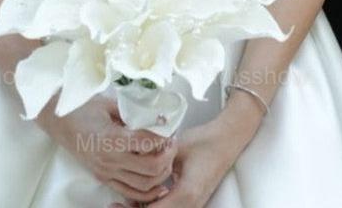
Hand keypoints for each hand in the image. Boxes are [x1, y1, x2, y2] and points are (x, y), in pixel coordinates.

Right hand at [41, 95, 174, 203]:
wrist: (58, 121)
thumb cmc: (82, 108)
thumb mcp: (109, 103)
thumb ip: (132, 112)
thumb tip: (156, 117)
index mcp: (111, 139)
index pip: (147, 142)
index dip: (164, 135)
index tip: (170, 126)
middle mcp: (110, 161)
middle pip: (150, 168)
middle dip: (168, 155)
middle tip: (173, 141)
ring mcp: (106, 173)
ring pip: (143, 186)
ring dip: (161, 173)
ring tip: (167, 156)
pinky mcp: (103, 179)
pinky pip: (130, 192)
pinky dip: (148, 192)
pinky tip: (159, 181)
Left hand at [115, 119, 237, 207]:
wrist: (227, 140)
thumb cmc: (204, 142)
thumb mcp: (175, 149)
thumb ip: (155, 161)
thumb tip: (132, 163)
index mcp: (186, 195)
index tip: (115, 205)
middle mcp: (191, 206)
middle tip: (116, 205)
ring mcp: (193, 206)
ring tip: (126, 201)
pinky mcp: (193, 202)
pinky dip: (155, 205)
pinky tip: (143, 197)